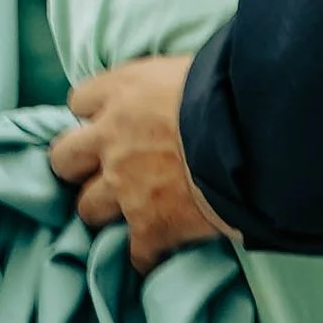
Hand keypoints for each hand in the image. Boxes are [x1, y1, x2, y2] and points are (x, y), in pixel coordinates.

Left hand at [48, 57, 228, 273]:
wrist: (257, 134)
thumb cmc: (235, 89)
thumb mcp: (193, 68)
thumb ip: (167, 85)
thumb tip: (178, 91)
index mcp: (123, 92)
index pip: (79, 100)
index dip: (94, 114)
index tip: (109, 122)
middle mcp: (112, 139)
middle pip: (64, 159)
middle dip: (77, 166)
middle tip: (101, 170)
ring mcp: (126, 186)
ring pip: (88, 209)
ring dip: (105, 211)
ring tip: (129, 212)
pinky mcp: (150, 226)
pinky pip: (135, 252)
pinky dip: (146, 254)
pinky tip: (158, 252)